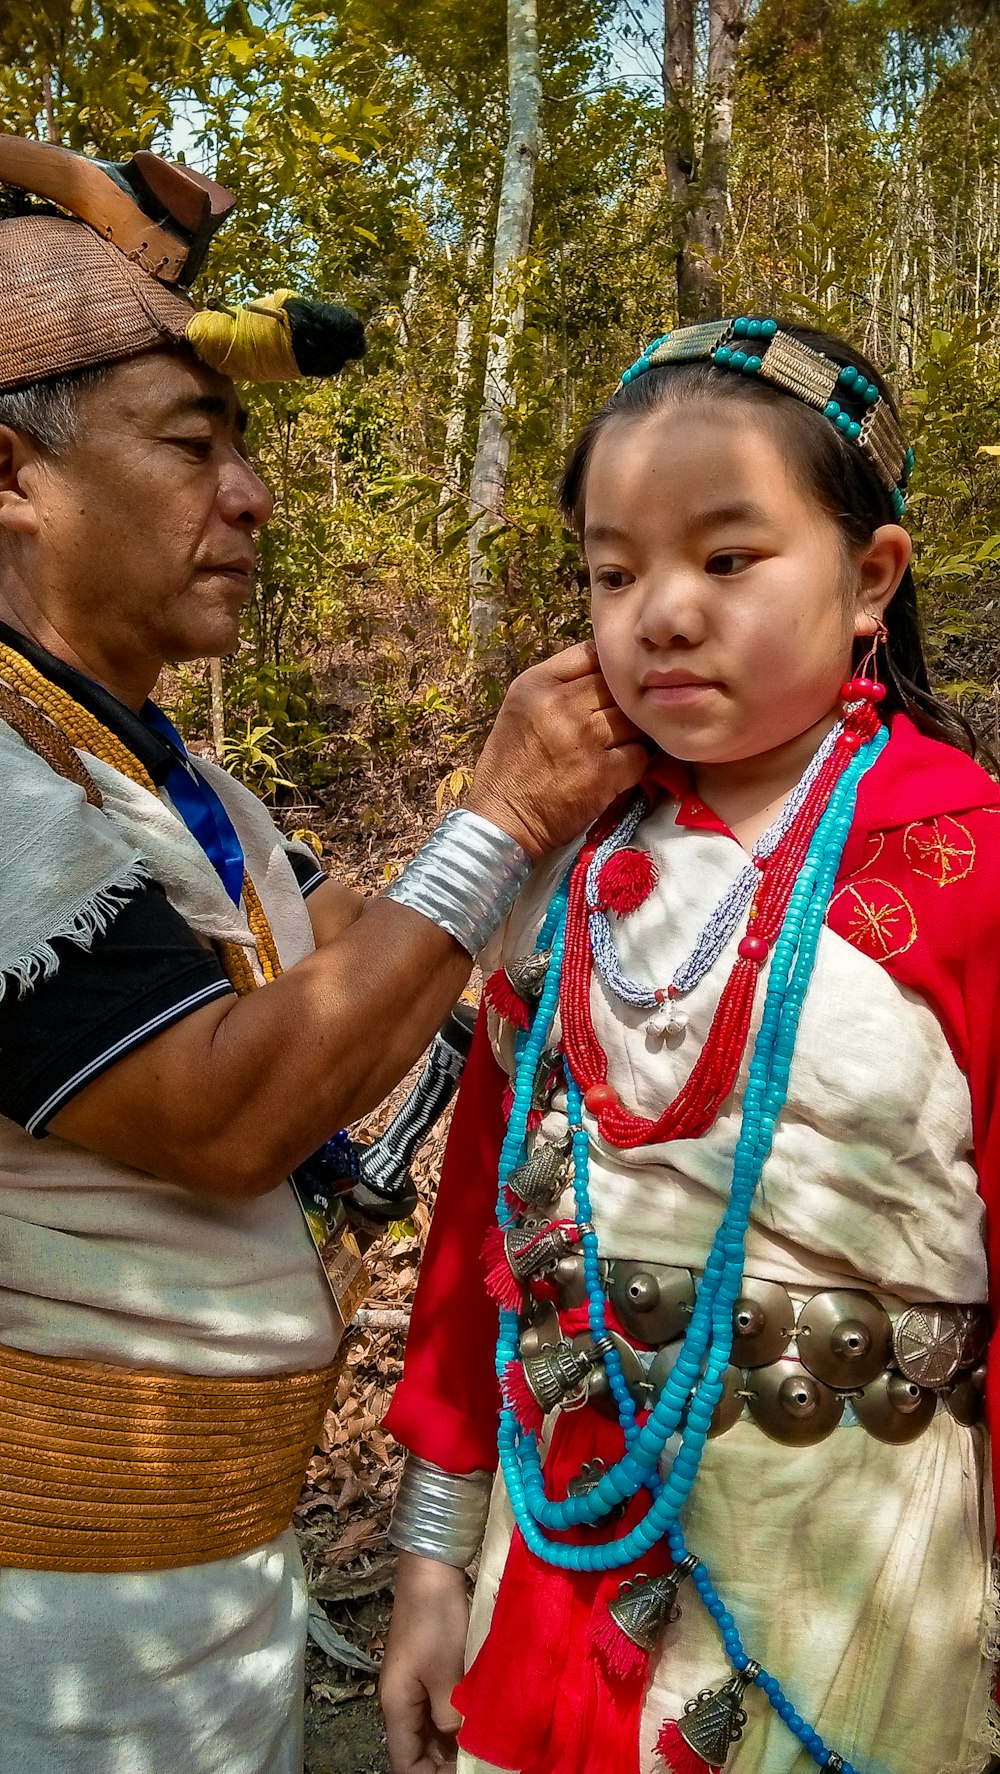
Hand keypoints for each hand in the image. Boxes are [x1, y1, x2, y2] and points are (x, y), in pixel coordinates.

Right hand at [380, 1552, 470, 1773]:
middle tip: (481, 1763)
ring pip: (432, 1731)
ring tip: (485, 1749)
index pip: (407, 1764)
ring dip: (454, 1744)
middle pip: (419, 1750)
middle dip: (446, 1763)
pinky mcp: (429, 1670)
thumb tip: (461, 1741)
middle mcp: (401, 1702)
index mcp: (396, 1707)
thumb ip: (452, 1717)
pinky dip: (457, 1721)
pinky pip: (440, 1709)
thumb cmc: (436, 1622)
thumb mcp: (447, 1675)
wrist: (431, 1571)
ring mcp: (414, 1686)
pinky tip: (480, 1722)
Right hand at [466, 640, 648, 858]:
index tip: (608, 688)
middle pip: (616, 686)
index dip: (608, 670)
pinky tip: (617, 770)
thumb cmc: (509, 766)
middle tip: (617, 722)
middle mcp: (559, 705)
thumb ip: (556, 686)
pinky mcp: (603, 773)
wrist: (502, 820)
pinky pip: (640, 755)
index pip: (591, 654)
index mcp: (535, 685)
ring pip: (633, 719)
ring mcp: (584, 738)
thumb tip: (603, 670)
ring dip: (632, 734)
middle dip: (621, 704)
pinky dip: (635, 763)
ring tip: (618, 746)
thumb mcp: (519, 710)